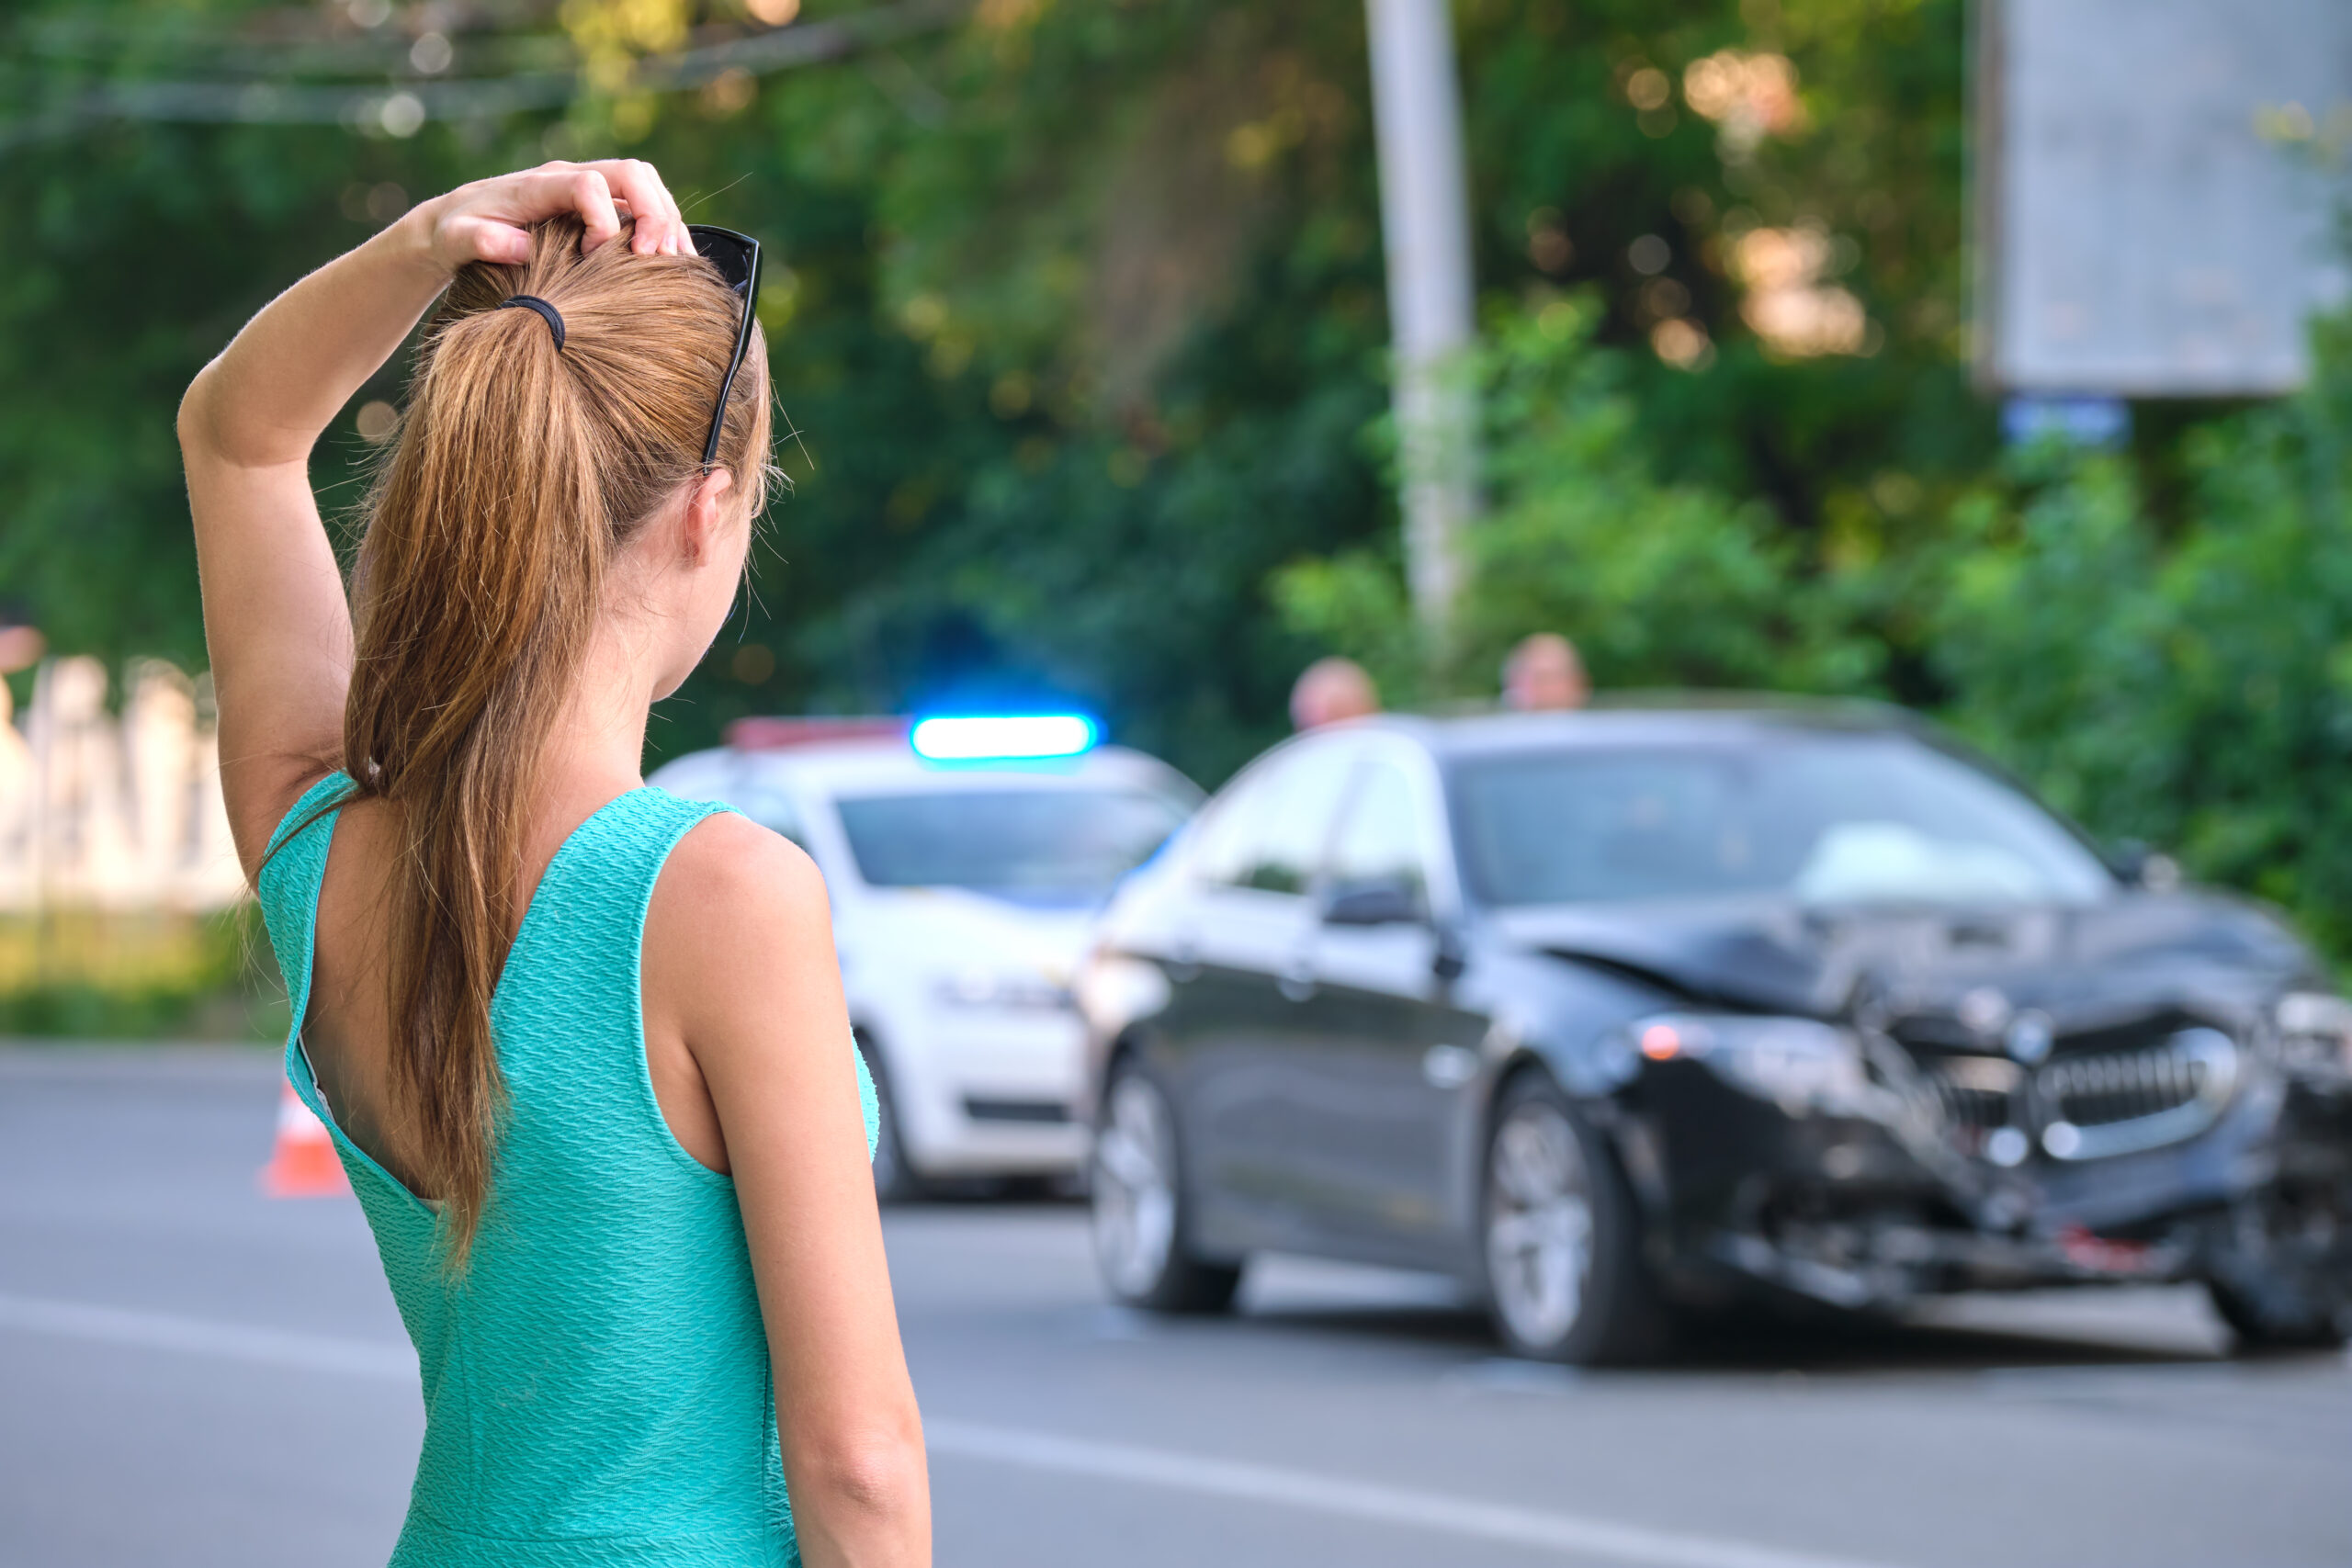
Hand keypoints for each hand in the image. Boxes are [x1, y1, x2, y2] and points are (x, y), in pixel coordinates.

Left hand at [408, 160, 691, 273]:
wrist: (457, 222)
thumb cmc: (457, 233)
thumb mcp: (456, 239)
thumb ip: (481, 240)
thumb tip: (518, 247)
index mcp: (540, 185)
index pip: (590, 185)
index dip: (604, 221)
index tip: (593, 258)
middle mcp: (571, 178)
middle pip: (633, 175)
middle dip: (653, 215)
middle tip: (655, 261)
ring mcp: (590, 188)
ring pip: (647, 186)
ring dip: (667, 222)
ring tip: (674, 265)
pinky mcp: (601, 206)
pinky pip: (646, 204)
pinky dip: (666, 229)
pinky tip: (673, 262)